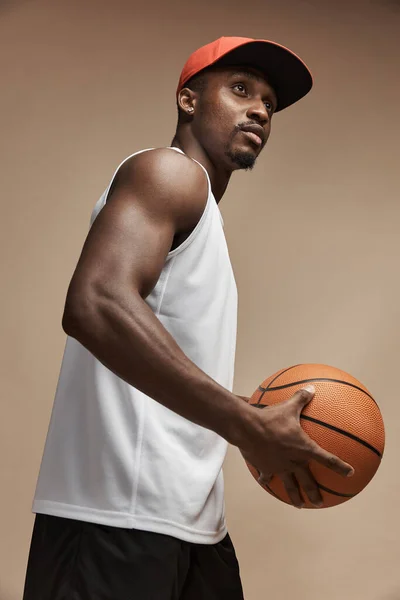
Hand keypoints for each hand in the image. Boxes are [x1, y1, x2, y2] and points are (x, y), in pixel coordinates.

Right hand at [239, 385, 353, 507]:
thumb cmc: (271, 418)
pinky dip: (267, 479)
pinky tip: (265, 482)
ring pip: (288, 485)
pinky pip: (267, 476)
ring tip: (298, 505)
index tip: (350, 473)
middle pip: (307, 482)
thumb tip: (312, 387)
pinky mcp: (264, 468)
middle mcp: (293, 462)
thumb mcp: (288, 406)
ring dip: (294, 496)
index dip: (340, 467)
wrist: (247, 429)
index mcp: (304, 449)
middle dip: (314, 493)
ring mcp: (279, 467)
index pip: (327, 459)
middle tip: (320, 503)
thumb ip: (302, 398)